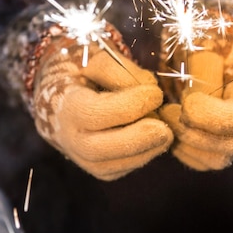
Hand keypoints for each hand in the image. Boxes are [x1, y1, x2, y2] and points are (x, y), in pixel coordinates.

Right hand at [32, 23, 173, 179]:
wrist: (68, 101)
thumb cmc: (86, 76)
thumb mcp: (97, 61)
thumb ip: (120, 69)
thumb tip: (149, 87)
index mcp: (66, 106)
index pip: (94, 113)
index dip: (128, 105)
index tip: (156, 94)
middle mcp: (70, 138)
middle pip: (98, 149)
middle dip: (136, 140)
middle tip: (165, 128)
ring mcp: (83, 159)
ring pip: (111, 166)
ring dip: (144, 151)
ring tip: (166, 133)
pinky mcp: (100, 171)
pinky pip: (122, 169)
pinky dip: (143, 157)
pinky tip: (155, 140)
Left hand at [159, 23, 232, 170]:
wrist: (207, 51)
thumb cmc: (207, 40)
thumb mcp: (207, 38)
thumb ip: (202, 62)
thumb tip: (195, 92)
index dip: (214, 116)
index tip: (187, 102)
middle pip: (232, 144)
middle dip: (193, 131)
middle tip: (167, 111)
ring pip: (215, 158)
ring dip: (184, 142)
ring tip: (166, 117)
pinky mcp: (217, 145)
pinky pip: (201, 161)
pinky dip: (180, 149)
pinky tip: (167, 127)